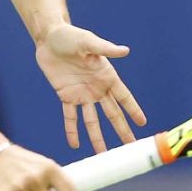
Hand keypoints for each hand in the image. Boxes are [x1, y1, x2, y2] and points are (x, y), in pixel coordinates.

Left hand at [35, 23, 146, 152]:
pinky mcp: (66, 96)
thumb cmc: (71, 36)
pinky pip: (70, 117)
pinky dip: (72, 130)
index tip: (143, 123)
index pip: (123, 96)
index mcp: (106, 75)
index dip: (133, 110)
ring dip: (97, 137)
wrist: (48, 37)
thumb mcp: (88, 41)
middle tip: (130, 147)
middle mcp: (97, 88)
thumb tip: (125, 51)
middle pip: (112, 113)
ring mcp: (82, 94)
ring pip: (92, 120)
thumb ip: (105, 49)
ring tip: (102, 154)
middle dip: (121, 129)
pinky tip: (75, 144)